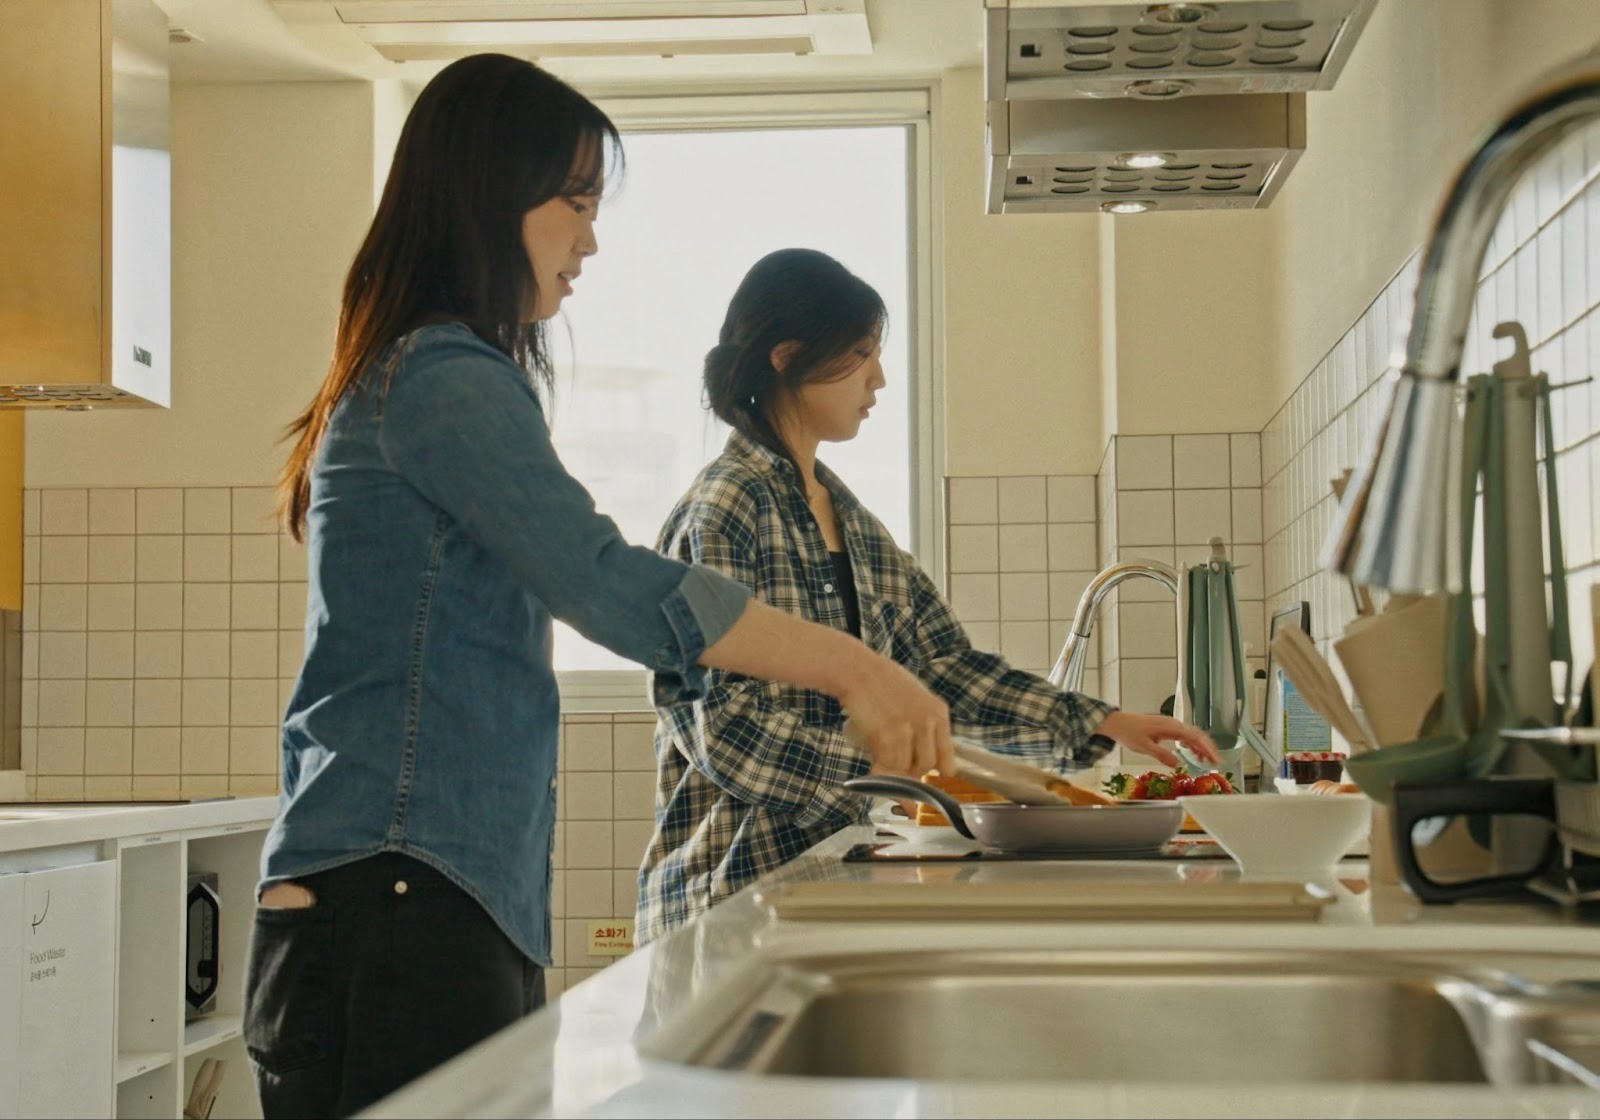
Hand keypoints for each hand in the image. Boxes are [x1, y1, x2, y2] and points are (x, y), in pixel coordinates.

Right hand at [839, 657, 953, 779]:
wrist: (858, 670)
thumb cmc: (884, 683)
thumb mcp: (917, 699)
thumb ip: (926, 726)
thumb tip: (928, 761)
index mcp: (938, 712)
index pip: (948, 758)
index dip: (937, 773)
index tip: (928, 778)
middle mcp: (926, 721)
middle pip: (927, 766)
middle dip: (913, 771)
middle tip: (899, 765)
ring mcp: (906, 729)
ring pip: (905, 767)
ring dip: (893, 766)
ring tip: (883, 752)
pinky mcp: (885, 735)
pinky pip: (887, 762)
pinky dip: (880, 764)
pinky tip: (874, 754)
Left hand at [1095, 712, 1218, 768]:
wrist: (1118, 722)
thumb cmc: (1129, 733)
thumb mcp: (1144, 747)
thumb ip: (1161, 755)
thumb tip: (1177, 765)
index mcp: (1170, 727)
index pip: (1194, 737)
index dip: (1206, 748)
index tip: (1214, 759)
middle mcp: (1173, 724)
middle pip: (1197, 735)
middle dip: (1208, 748)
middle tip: (1216, 762)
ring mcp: (1171, 725)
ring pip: (1192, 735)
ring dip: (1201, 747)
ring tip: (1208, 761)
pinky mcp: (1167, 728)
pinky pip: (1184, 736)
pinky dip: (1192, 745)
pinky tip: (1195, 754)